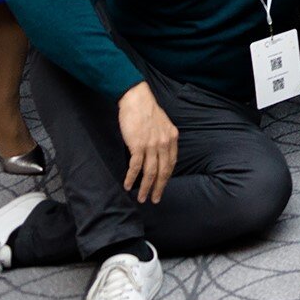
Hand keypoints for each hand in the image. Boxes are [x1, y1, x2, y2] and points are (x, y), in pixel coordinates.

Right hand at [117, 83, 178, 203]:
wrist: (136, 99)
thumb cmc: (147, 111)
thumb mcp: (163, 125)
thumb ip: (164, 139)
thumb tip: (160, 154)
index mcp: (172, 138)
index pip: (172, 163)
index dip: (166, 177)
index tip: (162, 187)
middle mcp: (165, 143)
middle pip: (163, 171)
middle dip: (158, 188)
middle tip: (154, 200)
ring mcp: (152, 145)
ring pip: (150, 172)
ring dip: (145, 187)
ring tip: (141, 198)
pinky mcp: (138, 145)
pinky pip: (135, 166)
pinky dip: (131, 178)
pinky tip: (127, 186)